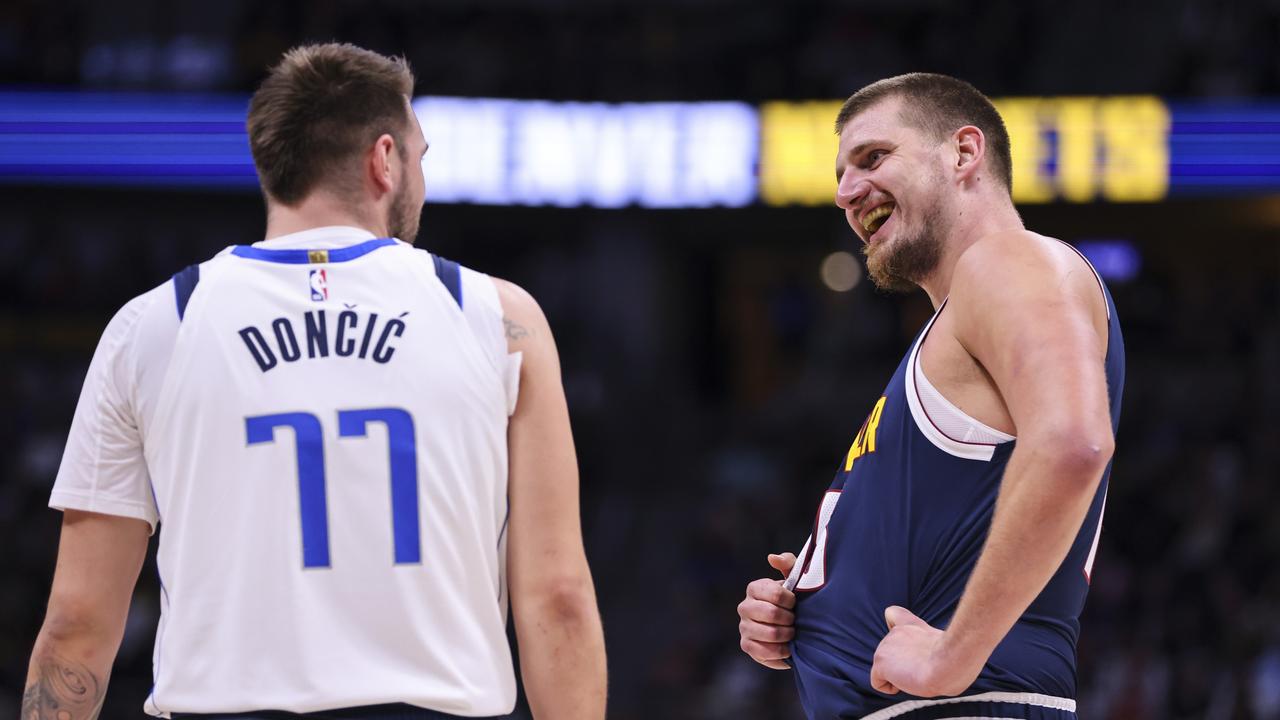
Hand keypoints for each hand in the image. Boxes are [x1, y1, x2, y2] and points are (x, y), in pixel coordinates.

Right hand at [737, 553, 797, 669]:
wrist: (792, 627)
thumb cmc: (793, 600)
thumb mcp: (795, 579)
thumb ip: (788, 563)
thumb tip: (772, 558)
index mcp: (754, 588)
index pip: (775, 593)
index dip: (790, 600)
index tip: (795, 603)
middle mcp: (744, 607)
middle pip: (771, 614)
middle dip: (789, 619)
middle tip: (795, 620)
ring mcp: (743, 627)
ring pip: (770, 634)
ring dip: (787, 635)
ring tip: (792, 633)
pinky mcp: (746, 646)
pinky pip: (763, 651)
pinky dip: (780, 651)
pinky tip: (787, 648)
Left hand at [869, 606, 980, 697]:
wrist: (949, 663)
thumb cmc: (956, 661)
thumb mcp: (946, 645)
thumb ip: (930, 648)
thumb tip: (934, 667)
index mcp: (912, 626)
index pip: (892, 614)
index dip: (895, 627)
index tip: (906, 641)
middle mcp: (895, 632)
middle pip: (891, 656)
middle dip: (905, 667)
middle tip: (925, 667)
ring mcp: (885, 646)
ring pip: (886, 671)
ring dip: (901, 677)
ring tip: (919, 673)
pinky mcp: (880, 661)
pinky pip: (878, 682)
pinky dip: (890, 688)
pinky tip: (906, 682)